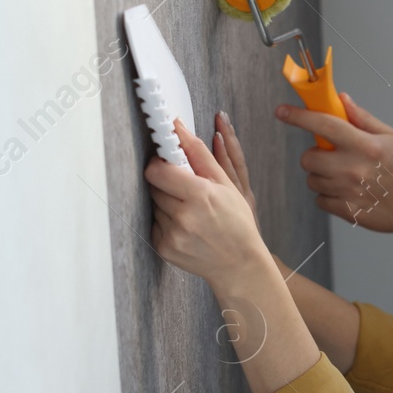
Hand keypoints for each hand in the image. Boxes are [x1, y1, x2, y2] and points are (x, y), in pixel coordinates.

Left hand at [145, 118, 267, 283]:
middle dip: (167, 183)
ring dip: (167, 203)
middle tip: (186, 190)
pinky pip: (155, 224)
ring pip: (154, 204)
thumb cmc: (236, 222)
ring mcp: (172, 235)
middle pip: (154, 186)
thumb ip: (199, 153)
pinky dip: (166, 222)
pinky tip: (186, 227)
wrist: (239, 264)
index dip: (160, 164)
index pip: (157, 171)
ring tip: (190, 212)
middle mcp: (183, 216)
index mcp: (200, 195)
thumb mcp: (226, 184)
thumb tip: (179, 128)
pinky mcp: (164, 248)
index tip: (168, 163)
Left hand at [277, 92, 392, 235]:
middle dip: (315, 154)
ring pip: (313, 180)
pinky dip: (329, 195)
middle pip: (308, 158)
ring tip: (346, 175)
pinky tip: (348, 191)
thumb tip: (341, 100)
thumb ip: (363, 118)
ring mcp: (349, 192)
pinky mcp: (347, 211)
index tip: (283, 111)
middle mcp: (354, 169)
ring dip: (322, 175)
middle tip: (332, 155)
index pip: (323, 125)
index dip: (298, 116)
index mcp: (365, 146)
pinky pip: (320, 200)